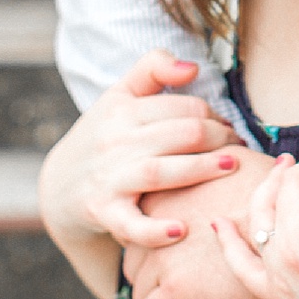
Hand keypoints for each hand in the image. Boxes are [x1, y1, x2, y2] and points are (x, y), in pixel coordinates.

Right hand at [38, 50, 241, 248]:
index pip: (183, 107)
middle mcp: (115, 141)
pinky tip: (182, 230)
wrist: (59, 186)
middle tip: (239, 149)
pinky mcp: (103, 212)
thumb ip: (152, 69)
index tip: (229, 128)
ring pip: (160, 172)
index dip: (215, 115)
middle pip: (180, 134)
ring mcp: (109, 178)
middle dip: (219, 139)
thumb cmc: (103, 136)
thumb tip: (192, 68)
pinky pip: (131, 224)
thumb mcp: (119, 95)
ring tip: (232, 167)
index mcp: (122, 110)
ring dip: (201, 169)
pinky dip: (155, 230)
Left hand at [124, 151, 278, 298]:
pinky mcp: (176, 289)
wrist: (298, 232)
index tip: (177, 251)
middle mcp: (158, 217)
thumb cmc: (281, 196)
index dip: (160, 238)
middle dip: (153, 271)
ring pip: (140, 286)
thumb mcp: (246, 160)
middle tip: (177, 284)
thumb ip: (222, 157)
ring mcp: (164, 254)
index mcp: (170, 186)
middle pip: (136, 253)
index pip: (145, 217)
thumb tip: (227, 150)